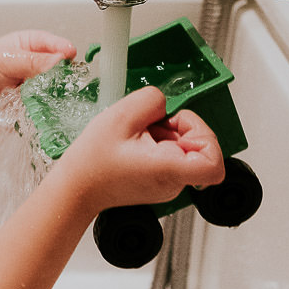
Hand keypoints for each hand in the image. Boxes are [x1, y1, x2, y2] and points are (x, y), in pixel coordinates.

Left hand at [0, 30, 76, 129]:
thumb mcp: (4, 59)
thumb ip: (32, 60)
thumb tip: (59, 59)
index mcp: (26, 44)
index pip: (51, 43)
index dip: (62, 48)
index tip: (70, 55)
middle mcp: (32, 63)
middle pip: (57, 67)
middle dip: (59, 73)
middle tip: (61, 78)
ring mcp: (32, 84)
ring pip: (52, 87)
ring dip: (50, 91)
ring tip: (45, 93)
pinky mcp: (30, 103)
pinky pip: (43, 104)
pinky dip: (42, 106)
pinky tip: (37, 106)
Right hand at [59, 87, 225, 211]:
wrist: (75, 189)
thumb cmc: (92, 162)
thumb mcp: (121, 115)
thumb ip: (152, 99)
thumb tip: (165, 105)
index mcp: (169, 169)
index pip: (214, 162)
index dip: (204, 133)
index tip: (178, 124)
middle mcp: (174, 183)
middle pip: (199, 146)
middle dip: (176, 127)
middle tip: (147, 127)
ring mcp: (168, 186)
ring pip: (184, 150)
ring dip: (164, 135)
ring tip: (136, 138)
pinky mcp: (160, 184)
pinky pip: (171, 157)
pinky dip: (156, 145)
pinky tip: (134, 146)